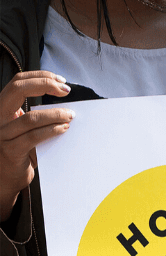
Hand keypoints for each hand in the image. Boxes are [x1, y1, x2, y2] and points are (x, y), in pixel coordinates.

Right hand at [1, 71, 73, 221]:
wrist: (5, 178)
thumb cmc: (18, 150)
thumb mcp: (22, 127)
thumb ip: (34, 114)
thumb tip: (63, 101)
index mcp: (2, 109)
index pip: (17, 82)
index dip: (39, 77)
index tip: (60, 81)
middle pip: (18, 90)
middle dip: (44, 85)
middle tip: (65, 90)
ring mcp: (2, 134)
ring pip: (30, 117)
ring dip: (55, 114)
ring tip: (70, 115)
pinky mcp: (10, 151)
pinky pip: (33, 137)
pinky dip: (52, 130)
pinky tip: (63, 128)